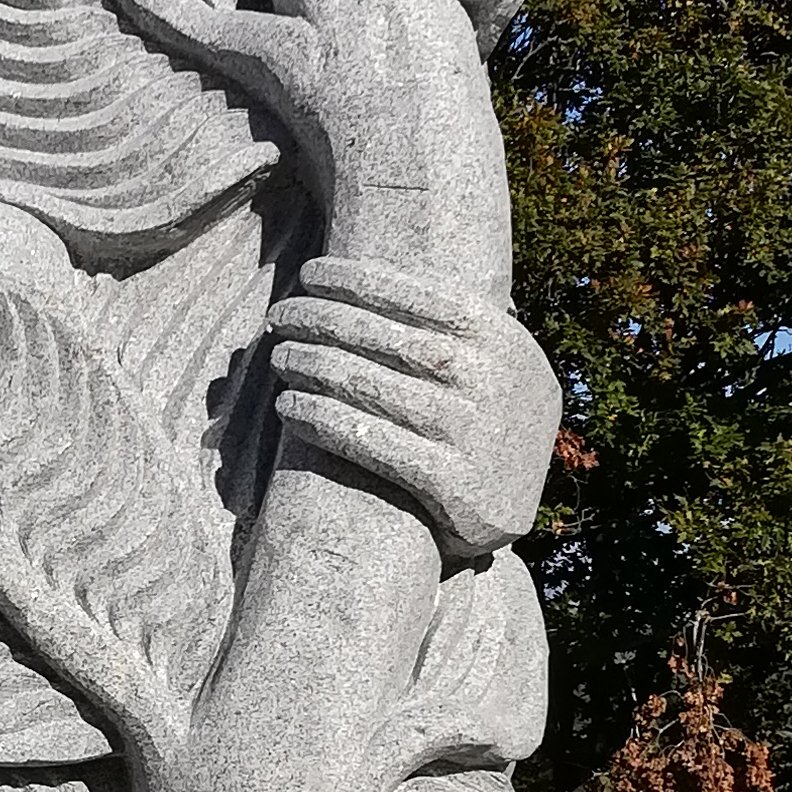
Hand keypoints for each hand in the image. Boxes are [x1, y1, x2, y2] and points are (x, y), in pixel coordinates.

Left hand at [267, 261, 561, 560]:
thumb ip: (461, 326)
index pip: (417, 294)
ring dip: (311, 365)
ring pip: (369, 385)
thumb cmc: (492, 426)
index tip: (309, 274)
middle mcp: (489, 380)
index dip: (356, 280)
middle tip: (279, 314)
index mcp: (502, 339)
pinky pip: (368, 442)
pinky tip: (288, 407)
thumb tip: (379, 276)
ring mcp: (472, 432)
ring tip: (277, 356)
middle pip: (385, 337)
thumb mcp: (502, 366)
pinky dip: (320, 419)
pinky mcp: (450, 485)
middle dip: (322, 318)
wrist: (514, 517)